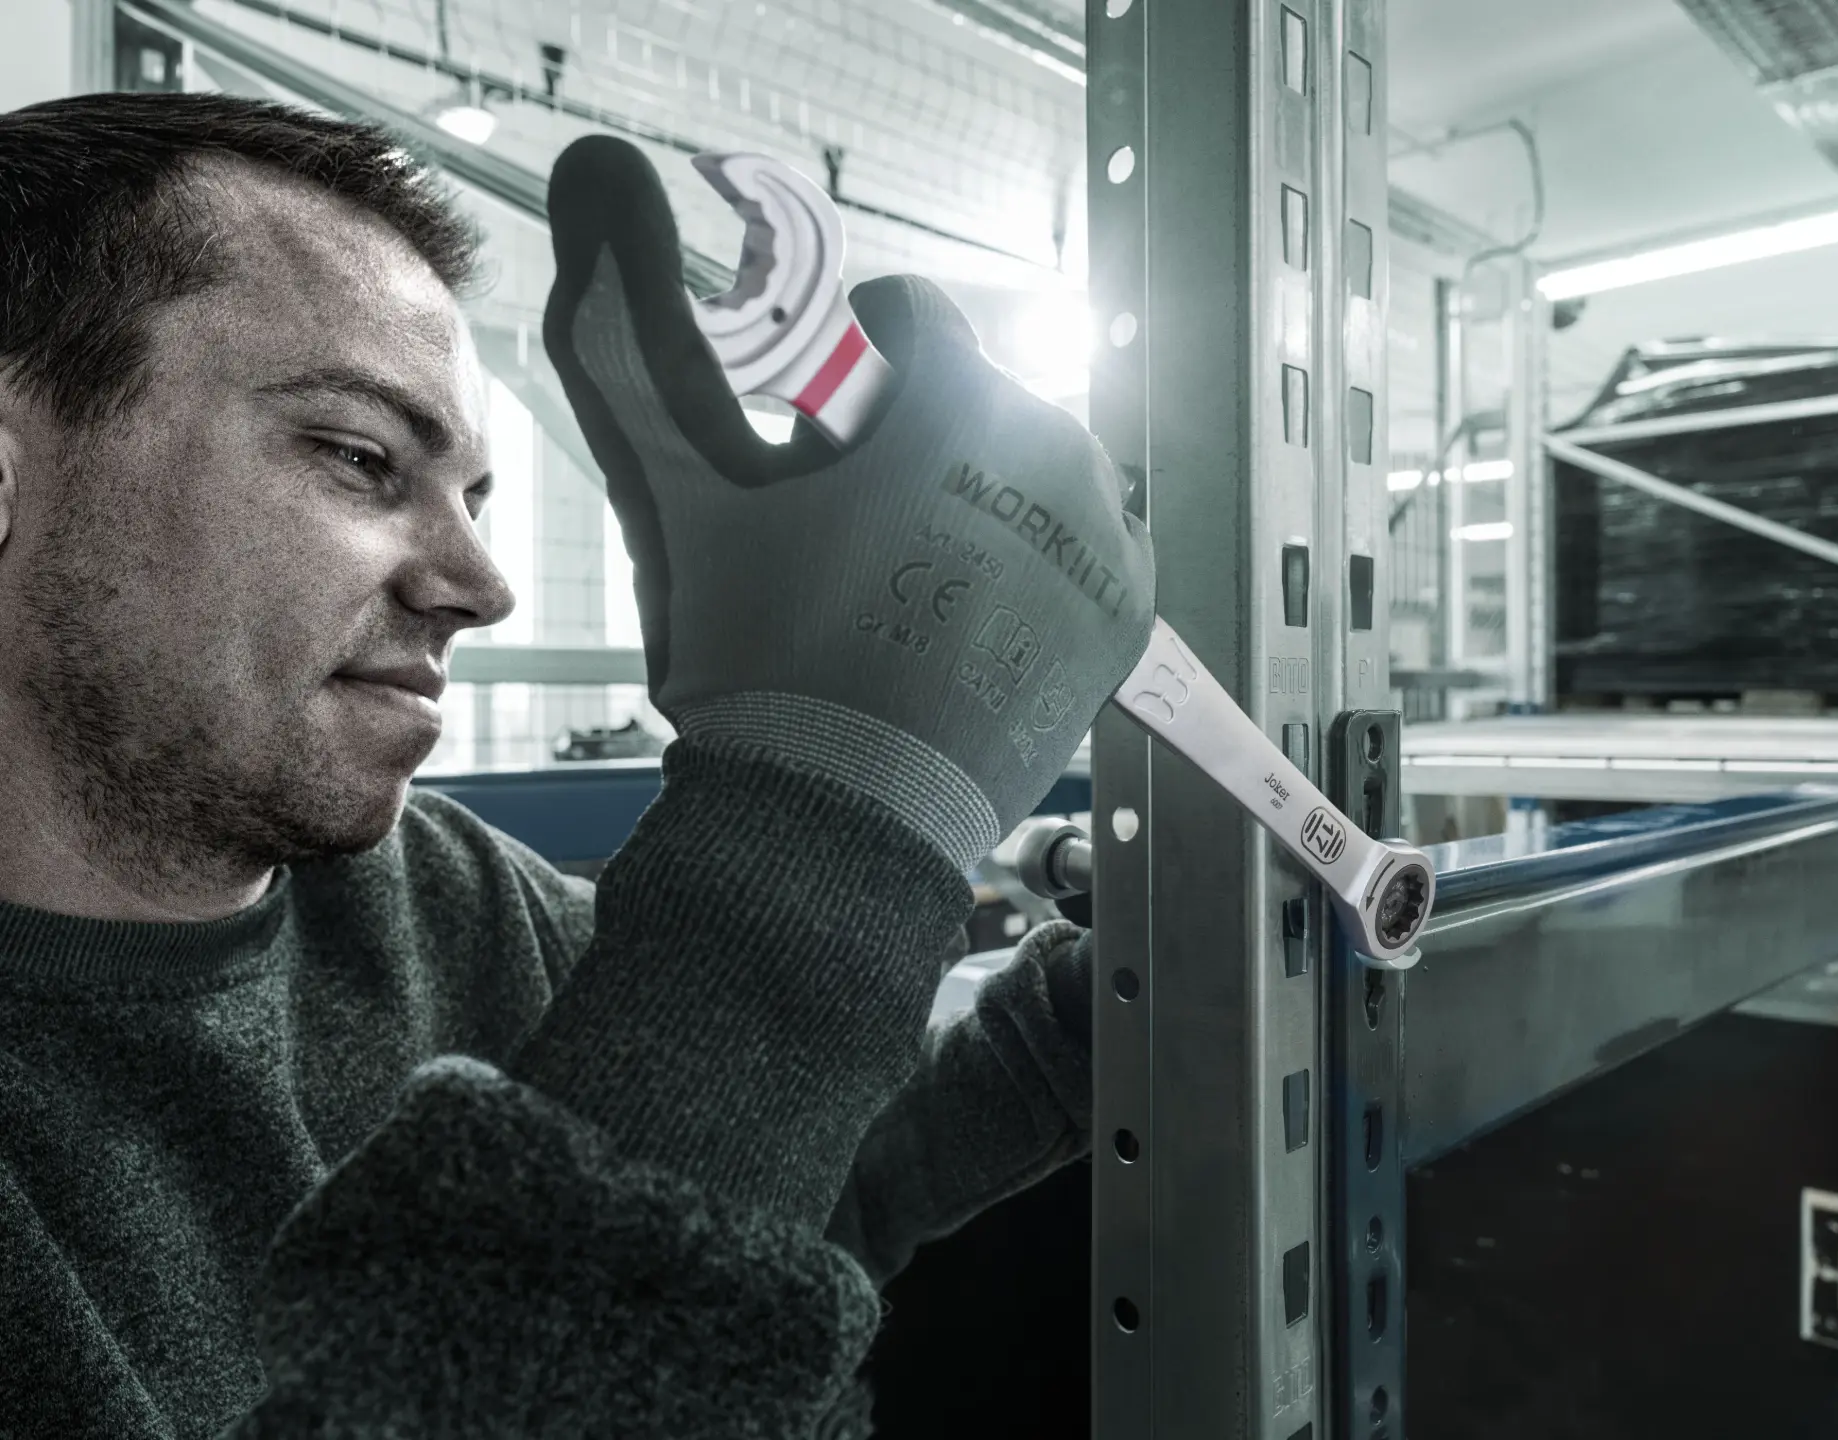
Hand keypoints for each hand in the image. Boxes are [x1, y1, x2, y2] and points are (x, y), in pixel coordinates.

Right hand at [543, 137, 1153, 870]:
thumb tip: (590, 165)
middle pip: (979, 396)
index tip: (821, 429)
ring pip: (1036, 462)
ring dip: (980, 491)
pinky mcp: (1125, 607)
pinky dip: (1036, 554)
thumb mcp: (681, 496)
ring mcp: (1101, 534)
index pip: (911, 317)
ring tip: (910, 577)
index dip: (848, 365)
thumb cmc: (756, 656)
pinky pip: (1087, 539)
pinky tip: (971, 606)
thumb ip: (629, 333)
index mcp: (953, 400)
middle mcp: (1052, 448)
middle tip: (855, 525)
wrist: (836, 815)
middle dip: (918, 438)